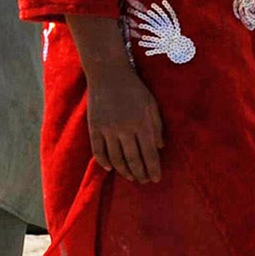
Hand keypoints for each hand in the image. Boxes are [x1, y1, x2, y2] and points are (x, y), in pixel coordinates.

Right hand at [68, 16, 163, 182]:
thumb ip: (157, 126)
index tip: (156, 179)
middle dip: (141, 174)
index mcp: (142, 124)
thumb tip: (160, 147)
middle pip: (134, 160)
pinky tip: (110, 168)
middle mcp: (125, 130)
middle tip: (144, 182)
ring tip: (131, 177)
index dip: (153, 169)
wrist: (108, 74)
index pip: (150, 154)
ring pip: (116, 159)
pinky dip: (104, 162)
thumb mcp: (151, 104)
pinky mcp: (94, 128)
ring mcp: (108, 130)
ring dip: (124, 171)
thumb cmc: (134, 88)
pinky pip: (98, 151)